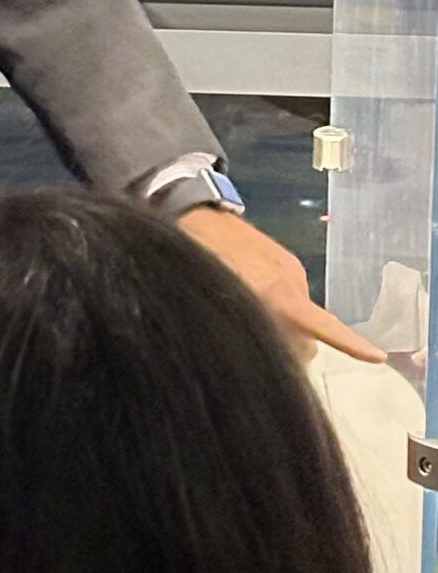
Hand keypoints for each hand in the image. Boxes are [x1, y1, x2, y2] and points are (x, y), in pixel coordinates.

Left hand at [178, 207, 384, 364]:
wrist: (196, 216)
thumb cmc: (201, 262)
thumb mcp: (221, 302)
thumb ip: (254, 328)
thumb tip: (275, 349)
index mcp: (278, 296)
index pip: (324, 326)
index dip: (351, 344)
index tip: (376, 356)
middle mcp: (292, 283)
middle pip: (309, 336)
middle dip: (295, 348)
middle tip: (264, 347)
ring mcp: (291, 270)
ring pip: (298, 316)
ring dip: (283, 323)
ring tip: (247, 312)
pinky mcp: (287, 261)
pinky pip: (292, 293)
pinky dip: (279, 302)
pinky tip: (252, 294)